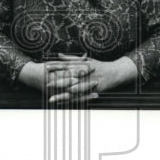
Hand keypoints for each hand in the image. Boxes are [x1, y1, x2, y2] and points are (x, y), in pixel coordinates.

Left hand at [18, 54, 137, 103]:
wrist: (114, 72)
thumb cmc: (99, 66)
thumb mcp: (85, 60)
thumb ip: (71, 58)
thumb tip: (59, 55)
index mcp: (80, 65)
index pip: (65, 65)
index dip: (55, 66)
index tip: (45, 67)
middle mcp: (83, 73)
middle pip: (67, 77)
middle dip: (56, 81)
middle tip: (45, 83)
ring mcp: (88, 82)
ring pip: (72, 90)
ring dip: (61, 95)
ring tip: (51, 99)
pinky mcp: (92, 90)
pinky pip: (80, 97)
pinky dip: (72, 100)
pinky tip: (64, 104)